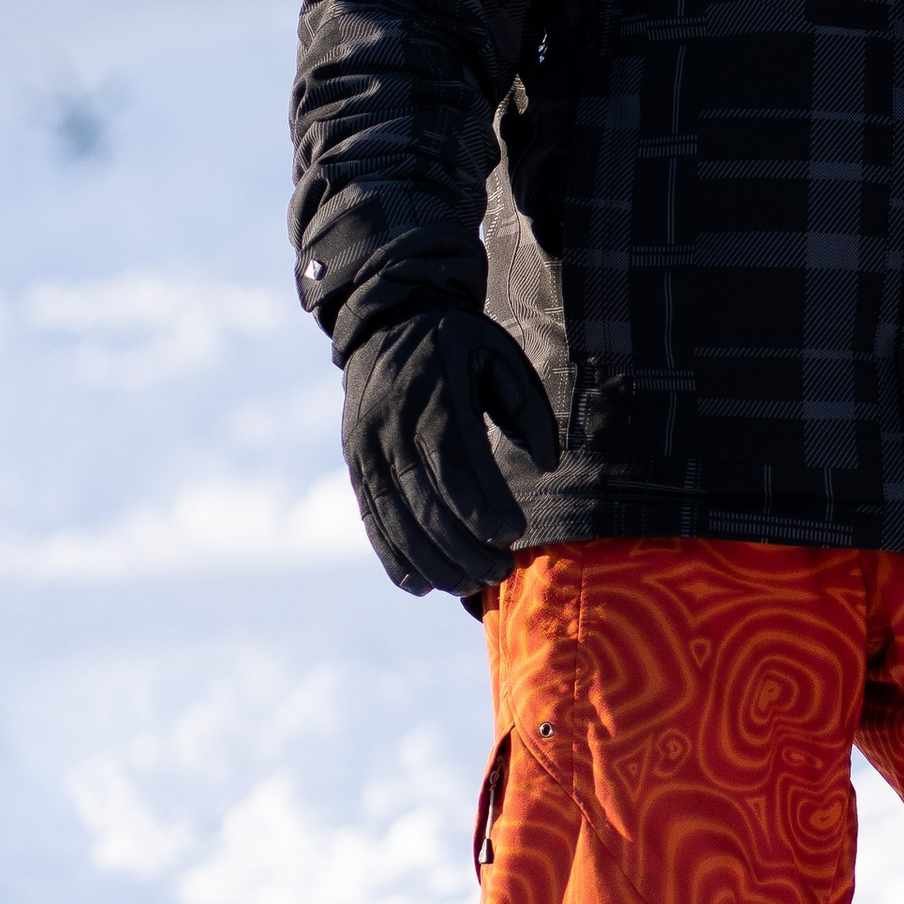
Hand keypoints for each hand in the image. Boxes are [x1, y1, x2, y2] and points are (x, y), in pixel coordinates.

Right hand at [339, 309, 558, 599]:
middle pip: (424, 499)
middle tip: (500, 571)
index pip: (454, 463)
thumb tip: (548, 464)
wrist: (389, 319)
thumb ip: (528, 408)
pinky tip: (420, 584)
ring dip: (432, 559)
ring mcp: (366, 446)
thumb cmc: (460, 343)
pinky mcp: (355, 462)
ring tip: (469, 584)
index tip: (513, 534)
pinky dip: (393, 555)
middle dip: (463, 544)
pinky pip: (372, 517)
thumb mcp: (501, 356)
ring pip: (396, 517)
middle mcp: (392, 424)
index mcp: (434, 396)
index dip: (481, 506)